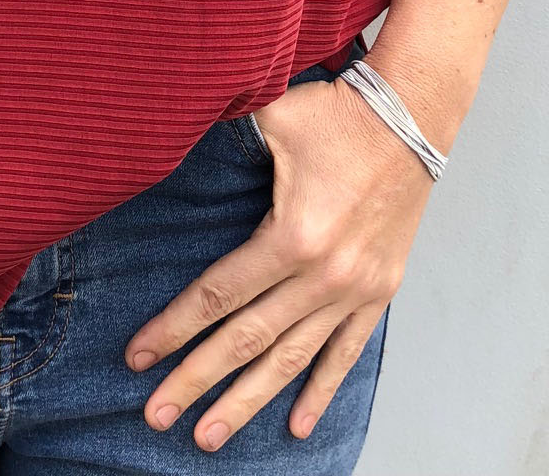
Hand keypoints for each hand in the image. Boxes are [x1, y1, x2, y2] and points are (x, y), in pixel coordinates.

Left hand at [123, 70, 433, 450]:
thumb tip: (167, 131)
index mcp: (291, 235)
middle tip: (156, 415)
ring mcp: (354, 289)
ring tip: (208, 436)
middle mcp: (323, 274)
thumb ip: (221, 134)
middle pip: (246, 340)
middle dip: (196, 380)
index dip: (173, 328)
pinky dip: (320, 391)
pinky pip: (345, 352)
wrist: (412, 116)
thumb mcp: (271, 117)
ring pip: (292, 359)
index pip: (218, 295)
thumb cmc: (334, 113)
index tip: (137, 356)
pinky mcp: (379, 291)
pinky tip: (296, 425)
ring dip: (248, 401)